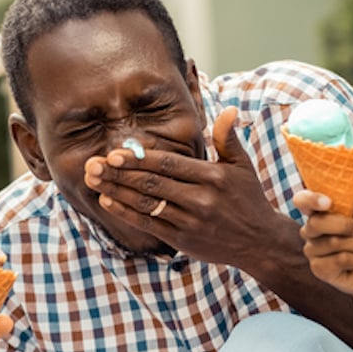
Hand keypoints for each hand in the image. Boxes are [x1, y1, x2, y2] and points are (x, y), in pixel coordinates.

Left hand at [84, 107, 297, 269]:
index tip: (115, 152)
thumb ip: (228, 138)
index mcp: (213, 176)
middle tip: (93, 163)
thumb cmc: (249, 199)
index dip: (140, 159)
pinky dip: (126, 213)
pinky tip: (108, 201)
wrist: (260, 241)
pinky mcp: (182, 239)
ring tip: (93, 180)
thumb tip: (228, 109)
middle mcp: (200, 199)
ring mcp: (190, 221)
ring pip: (146, 204)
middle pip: (152, 183)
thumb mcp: (242, 166)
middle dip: (119, 173)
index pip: (169, 164)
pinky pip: (148, 224)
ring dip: (115, 191)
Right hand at [294, 186, 352, 298]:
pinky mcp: (318, 269)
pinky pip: (338, 260)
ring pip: (331, 243)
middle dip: (344, 226)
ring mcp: (313, 250)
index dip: (310, 199)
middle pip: (316, 223)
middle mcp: (311, 230)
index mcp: (321, 212)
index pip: (302, 200)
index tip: (328, 203)